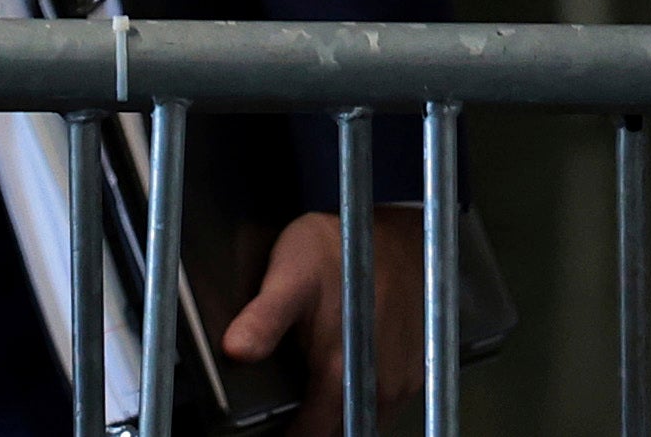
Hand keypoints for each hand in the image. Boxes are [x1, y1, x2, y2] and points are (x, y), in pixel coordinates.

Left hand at [225, 206, 423, 419]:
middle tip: (287, 417)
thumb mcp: (289, 275)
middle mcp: (380, 384)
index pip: (315, 432)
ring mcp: (403, 380)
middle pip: (343, 429)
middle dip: (315, 428)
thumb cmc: (338, 249)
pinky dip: (362, 403)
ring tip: (309, 404)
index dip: (291, 435)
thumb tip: (235, 351)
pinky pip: (385, 403)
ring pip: (367, 420)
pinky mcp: (415, 371)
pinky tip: (341, 386)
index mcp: (344, 371)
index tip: (271, 429)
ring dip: (340, 417)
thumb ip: (264, 318)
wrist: (393, 233)